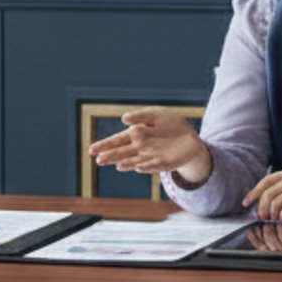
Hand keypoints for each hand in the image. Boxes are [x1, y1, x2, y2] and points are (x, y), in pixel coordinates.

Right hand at [87, 108, 210, 184]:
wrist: (189, 138)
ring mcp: (150, 157)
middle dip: (111, 156)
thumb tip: (123, 119)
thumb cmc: (170, 124)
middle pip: (122, 153)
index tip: (92, 150)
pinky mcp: (163, 163)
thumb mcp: (156, 114)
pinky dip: (146, 166)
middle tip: (98, 160)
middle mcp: (140, 148)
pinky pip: (153, 165)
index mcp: (135, 134)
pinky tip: (138, 167)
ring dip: (127, 163)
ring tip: (117, 165)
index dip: (104, 146)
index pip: (117, 140)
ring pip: (135, 161)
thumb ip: (140, 116)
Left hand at [243, 168, 281, 223]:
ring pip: (275, 204)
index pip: (267, 181)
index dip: (254, 192)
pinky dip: (281, 219)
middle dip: (261, 207)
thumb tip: (264, 202)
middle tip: (261, 217)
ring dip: (271, 215)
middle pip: (268, 193)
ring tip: (273, 221)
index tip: (247, 202)